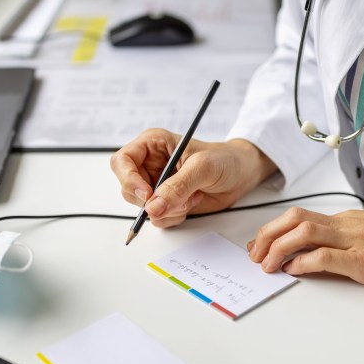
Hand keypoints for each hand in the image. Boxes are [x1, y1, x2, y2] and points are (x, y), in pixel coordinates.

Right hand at [111, 129, 276, 227]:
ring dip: (169, 209)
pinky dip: (175, 216)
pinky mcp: (166, 203)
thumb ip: (178, 186)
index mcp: (152, 145)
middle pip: (129, 189)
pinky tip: (192, 202)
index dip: (129, 179)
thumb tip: (153, 206)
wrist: (241, 174)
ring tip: (192, 196)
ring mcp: (157, 186)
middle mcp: (150, 165)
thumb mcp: (203, 167)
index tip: (147, 194)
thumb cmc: (225, 159)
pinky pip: (158, 218)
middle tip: (180, 198)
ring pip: (144, 208)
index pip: (122, 161)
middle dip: (154, 200)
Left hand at [247, 207, 363, 287]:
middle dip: (268, 235)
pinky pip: (325, 256)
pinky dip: (303, 263)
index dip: (273, 230)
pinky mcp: (362, 260)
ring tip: (267, 265)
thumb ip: (341, 246)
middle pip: (295, 219)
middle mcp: (344, 226)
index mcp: (344, 221)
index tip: (259, 245)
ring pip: (304, 232)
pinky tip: (293, 271)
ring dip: (278, 248)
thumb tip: (312, 259)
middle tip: (255, 255)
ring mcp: (353, 241)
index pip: (299, 217)